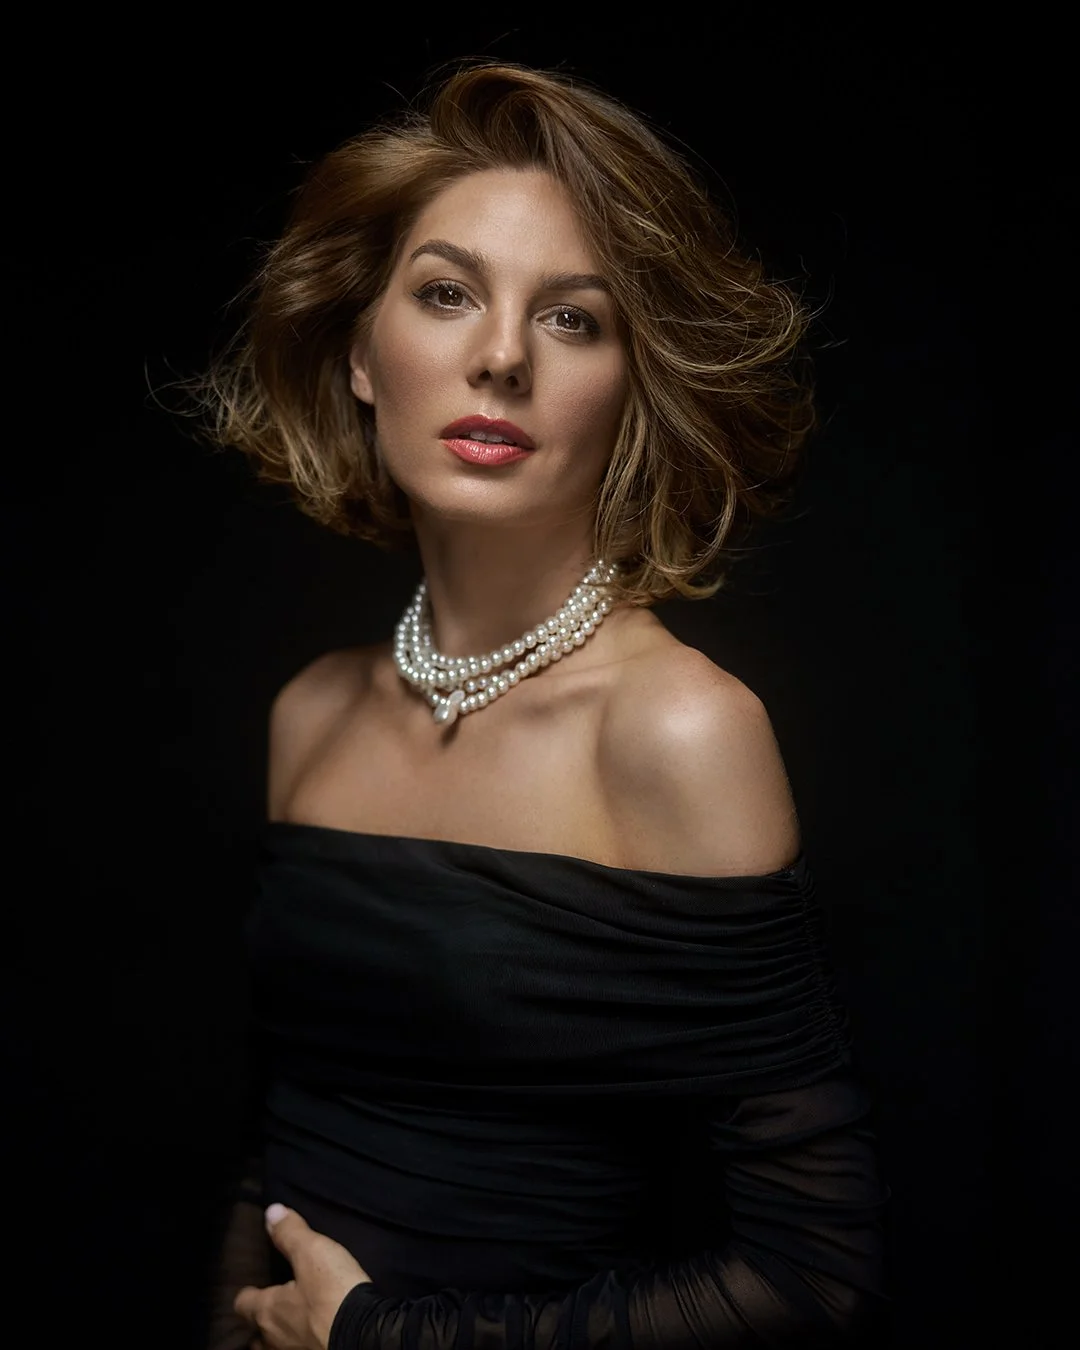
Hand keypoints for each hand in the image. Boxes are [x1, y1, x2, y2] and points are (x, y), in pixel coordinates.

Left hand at [234, 1204, 372, 1349]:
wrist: (366, 1335)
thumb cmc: (334, 1293)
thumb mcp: (313, 1252)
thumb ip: (290, 1233)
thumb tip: (271, 1213)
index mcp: (269, 1311)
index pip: (243, 1304)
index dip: (247, 1294)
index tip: (253, 1287)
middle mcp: (275, 1338)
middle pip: (255, 1335)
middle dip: (261, 1324)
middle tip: (272, 1310)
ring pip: (275, 1348)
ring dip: (278, 1338)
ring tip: (291, 1326)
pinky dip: (300, 1344)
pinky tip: (313, 1334)